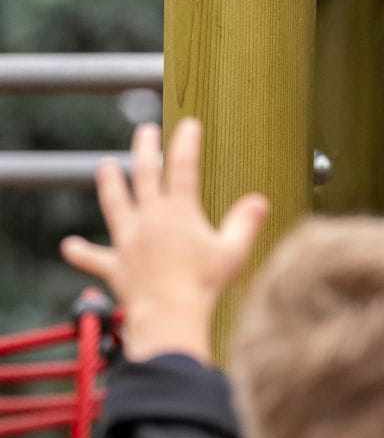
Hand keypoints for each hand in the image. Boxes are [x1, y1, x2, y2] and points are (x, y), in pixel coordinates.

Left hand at [60, 120, 268, 363]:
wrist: (169, 313)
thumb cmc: (204, 285)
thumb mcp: (233, 252)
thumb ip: (244, 224)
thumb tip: (260, 201)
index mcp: (179, 212)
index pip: (183, 168)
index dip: (186, 143)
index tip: (188, 123)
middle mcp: (150, 219)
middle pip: (144, 176)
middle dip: (144, 149)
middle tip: (144, 130)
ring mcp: (129, 240)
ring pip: (115, 204)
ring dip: (109, 184)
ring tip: (104, 166)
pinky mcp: (116, 265)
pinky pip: (93, 258)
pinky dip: (81, 252)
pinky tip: (70, 246)